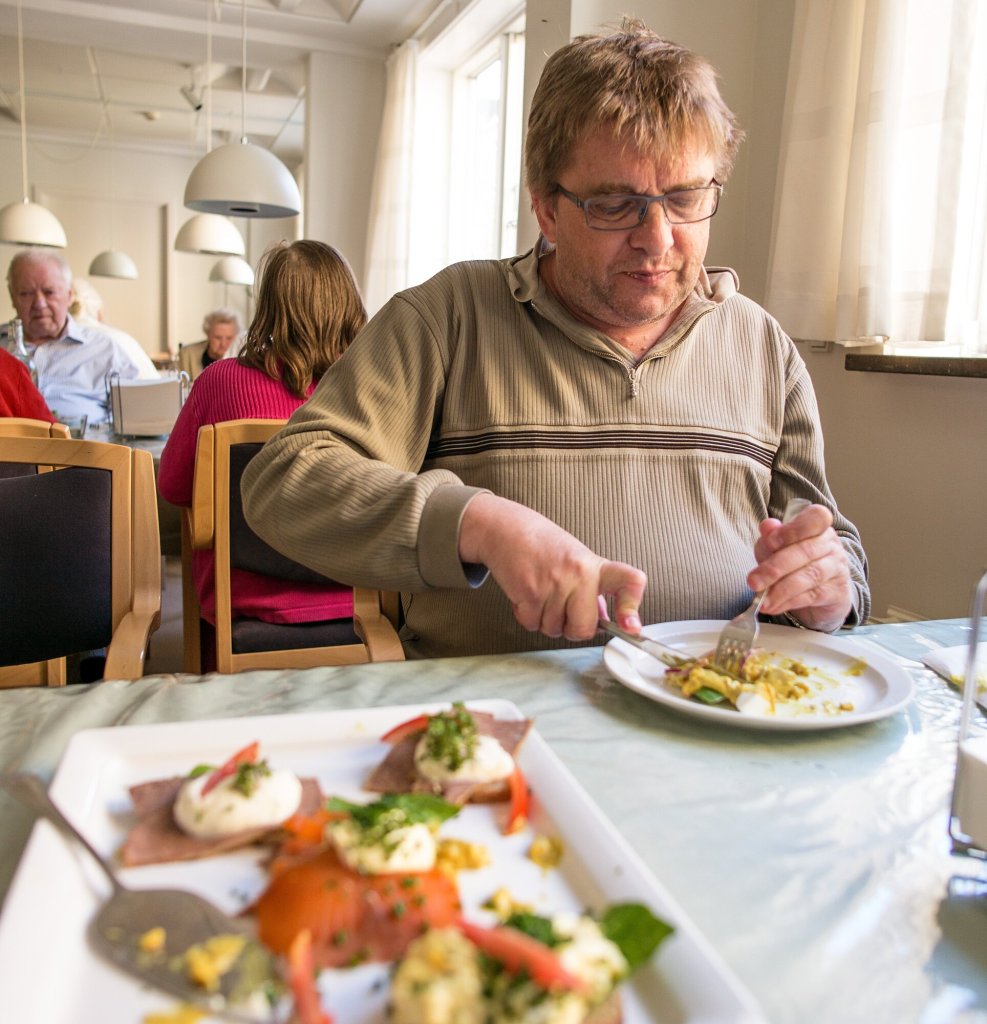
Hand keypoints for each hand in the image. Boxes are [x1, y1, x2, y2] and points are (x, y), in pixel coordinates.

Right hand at [460, 494, 646, 641]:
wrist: (507, 528)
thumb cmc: (542, 544)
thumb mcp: (576, 558)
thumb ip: (592, 589)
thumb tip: (604, 621)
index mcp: (594, 565)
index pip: (629, 582)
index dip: (631, 607)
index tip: (631, 627)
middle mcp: (578, 574)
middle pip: (584, 629)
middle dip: (572, 628)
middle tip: (564, 609)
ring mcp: (554, 584)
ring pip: (554, 630)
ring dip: (545, 620)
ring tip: (541, 593)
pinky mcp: (529, 593)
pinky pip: (532, 625)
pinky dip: (528, 617)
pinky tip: (527, 595)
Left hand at [748, 502, 852, 631]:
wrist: (820, 595)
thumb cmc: (795, 564)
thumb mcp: (777, 549)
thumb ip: (771, 539)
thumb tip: (767, 526)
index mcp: (817, 527)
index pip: (815, 517)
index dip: (793, 529)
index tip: (771, 542)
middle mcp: (831, 544)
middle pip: (805, 551)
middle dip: (774, 568)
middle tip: (753, 582)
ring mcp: (837, 568)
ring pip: (810, 575)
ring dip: (781, 589)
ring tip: (763, 600)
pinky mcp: (837, 592)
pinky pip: (813, 595)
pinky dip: (790, 602)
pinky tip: (774, 606)